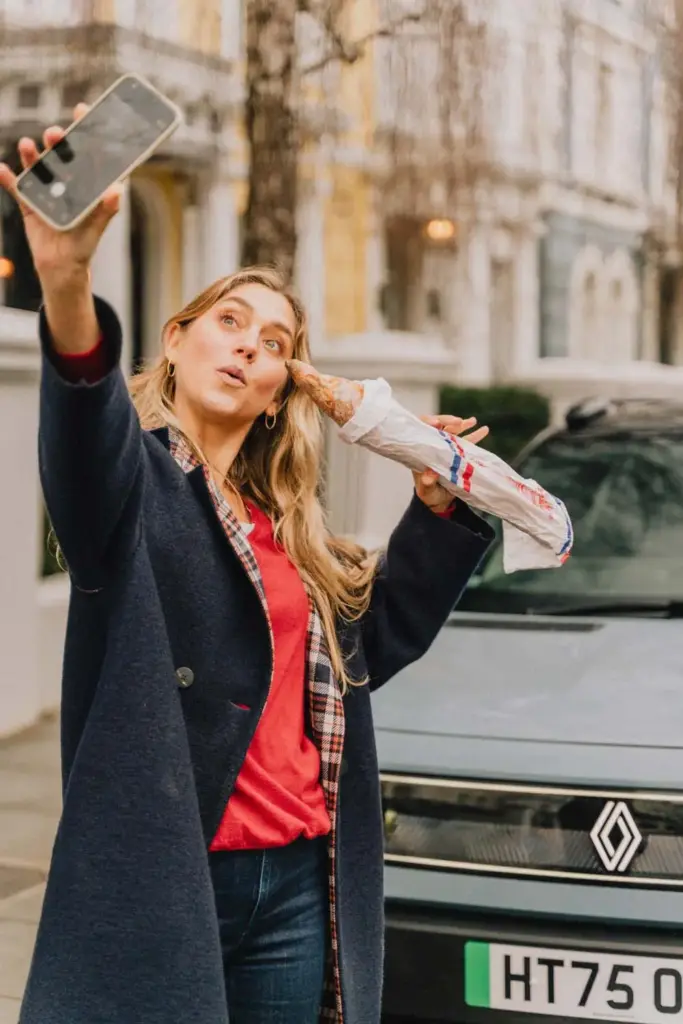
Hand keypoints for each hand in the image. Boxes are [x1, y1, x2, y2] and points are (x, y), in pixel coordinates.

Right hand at [0, 104, 120, 290]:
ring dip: (31, 155)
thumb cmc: (83, 246)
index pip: (88, 153)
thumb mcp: (96, 229)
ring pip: (39, 167)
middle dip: (58, 142)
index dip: (85, 131)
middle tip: (55, 133)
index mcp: (86, 184)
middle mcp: (66, 182)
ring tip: (26, 145)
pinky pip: (17, 188)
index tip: (82, 111)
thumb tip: (116, 190)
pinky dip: (8, 179)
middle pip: (61, 155)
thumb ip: (106, 210)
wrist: (61, 268)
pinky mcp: (30, 203)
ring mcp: (46, 190)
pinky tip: (1, 169)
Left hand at [413, 415, 489, 513]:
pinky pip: (466, 442)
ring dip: (463, 424)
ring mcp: (446, 448)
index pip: (422, 431)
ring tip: (473, 421)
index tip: (437, 423)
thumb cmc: (429, 494)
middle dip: (448, 422)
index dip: (428, 423)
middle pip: (439, 427)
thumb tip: (430, 475)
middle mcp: (434, 446)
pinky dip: (474, 435)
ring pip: (453, 431)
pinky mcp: (458, 453)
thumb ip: (427, 483)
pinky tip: (484, 429)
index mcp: (422, 451)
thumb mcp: (426, 490)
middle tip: (458, 422)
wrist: (440, 500)